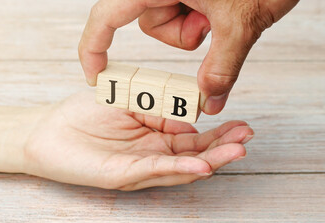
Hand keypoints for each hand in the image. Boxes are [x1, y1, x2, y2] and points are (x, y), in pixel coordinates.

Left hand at [24, 91, 253, 190]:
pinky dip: (179, 168)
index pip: (193, 135)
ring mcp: (141, 165)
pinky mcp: (125, 175)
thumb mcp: (127, 100)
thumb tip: (188, 121)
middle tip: (247, 140)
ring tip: (237, 152)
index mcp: (155, 133)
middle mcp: (152, 151)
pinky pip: (156, 170)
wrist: (48, 130)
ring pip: (181, 166)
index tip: (239, 123)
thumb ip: (158, 110)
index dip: (217, 131)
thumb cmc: (84, 113)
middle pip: (194, 153)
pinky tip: (202, 165)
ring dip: (210, 160)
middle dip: (222, 147)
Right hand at [79, 0, 298, 114]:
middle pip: (149, 24)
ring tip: (219, 11)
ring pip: (167, 22)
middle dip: (180, 35)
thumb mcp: (240, 23)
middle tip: (210, 26)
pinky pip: (181, 13)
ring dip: (193, 28)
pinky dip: (199, 20)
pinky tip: (219, 7)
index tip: (95, 75)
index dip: (94, 47)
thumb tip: (210, 102)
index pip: (105, 16)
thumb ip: (223, 68)